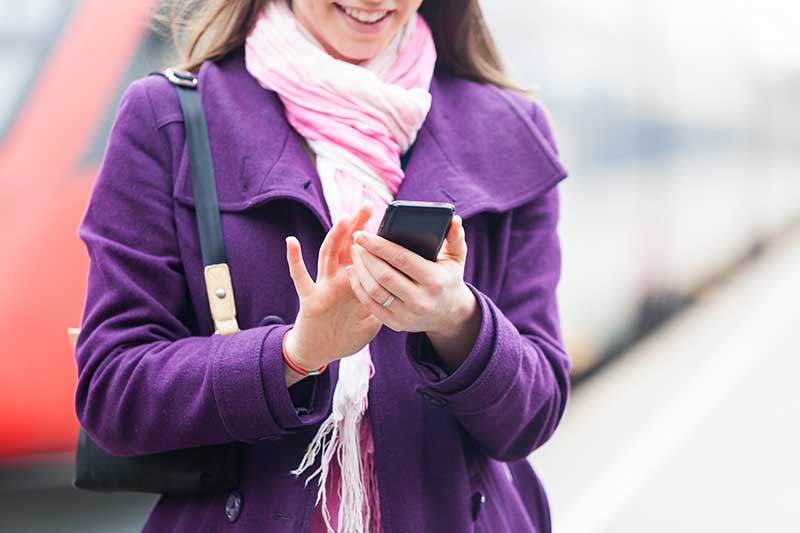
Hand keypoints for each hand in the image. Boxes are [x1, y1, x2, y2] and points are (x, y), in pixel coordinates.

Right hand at [283, 202, 381, 370]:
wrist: (322, 353)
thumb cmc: (347, 335)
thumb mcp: (373, 319)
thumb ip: (385, 303)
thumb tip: (405, 291)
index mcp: (356, 281)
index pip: (366, 253)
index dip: (375, 237)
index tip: (390, 219)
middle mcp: (339, 278)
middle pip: (348, 246)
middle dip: (357, 226)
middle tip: (368, 205)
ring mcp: (324, 285)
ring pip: (329, 254)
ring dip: (335, 235)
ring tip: (344, 218)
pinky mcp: (310, 297)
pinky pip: (300, 277)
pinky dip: (294, 260)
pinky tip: (292, 242)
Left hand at [346, 214, 478, 342]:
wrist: (450, 315)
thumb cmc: (448, 278)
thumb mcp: (456, 258)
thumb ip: (456, 238)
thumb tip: (454, 220)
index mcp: (435, 280)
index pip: (401, 259)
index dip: (379, 245)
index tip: (362, 233)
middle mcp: (421, 300)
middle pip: (384, 275)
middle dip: (366, 256)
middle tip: (357, 240)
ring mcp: (407, 315)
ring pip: (374, 291)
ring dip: (360, 270)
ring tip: (355, 253)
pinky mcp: (396, 324)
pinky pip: (371, 305)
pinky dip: (359, 287)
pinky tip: (354, 271)